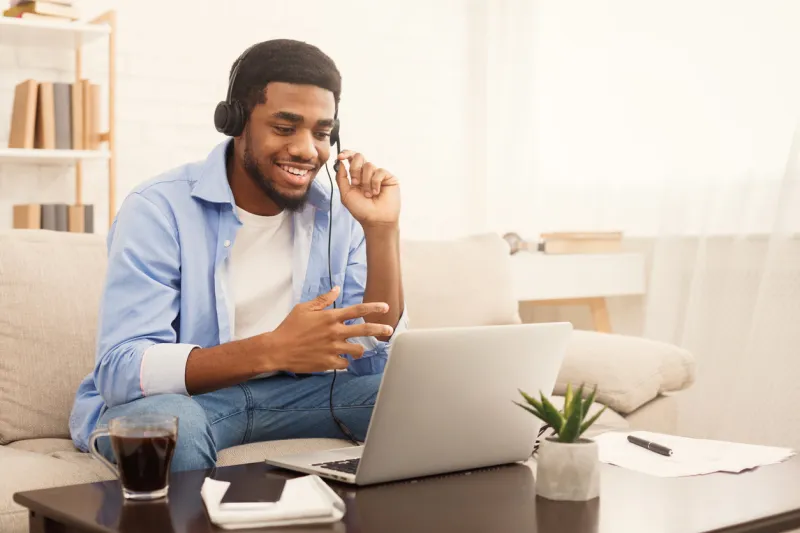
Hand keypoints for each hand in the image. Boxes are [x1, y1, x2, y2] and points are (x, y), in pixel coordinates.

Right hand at [266, 286, 392, 371]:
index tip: (386, 307)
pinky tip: (340, 360)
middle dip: (380, 330)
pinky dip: (344, 362)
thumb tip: (336, 289)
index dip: (374, 307)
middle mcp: (335, 332)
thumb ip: (323, 300)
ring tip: (358, 349)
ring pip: (357, 350)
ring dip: (360, 349)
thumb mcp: (304, 308)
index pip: (357, 310)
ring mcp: (333, 348)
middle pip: (365, 330)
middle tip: (390, 330)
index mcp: (330, 317)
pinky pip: (345, 364)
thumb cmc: (290, 327)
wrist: (278, 349)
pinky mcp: (329, 363)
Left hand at [336, 150, 399, 226]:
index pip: (351, 158)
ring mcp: (378, 174)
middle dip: (355, 169)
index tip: (340, 157)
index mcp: (356, 175)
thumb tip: (341, 162)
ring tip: (368, 194)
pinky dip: (375, 183)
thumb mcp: (346, 194)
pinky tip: (376, 193)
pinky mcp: (388, 177)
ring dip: (366, 182)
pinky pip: (379, 172)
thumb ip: (341, 178)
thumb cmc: (361, 209)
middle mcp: (367, 173)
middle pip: (359, 157)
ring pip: (369, 165)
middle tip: (355, 183)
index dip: (346, 154)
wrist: (376, 220)